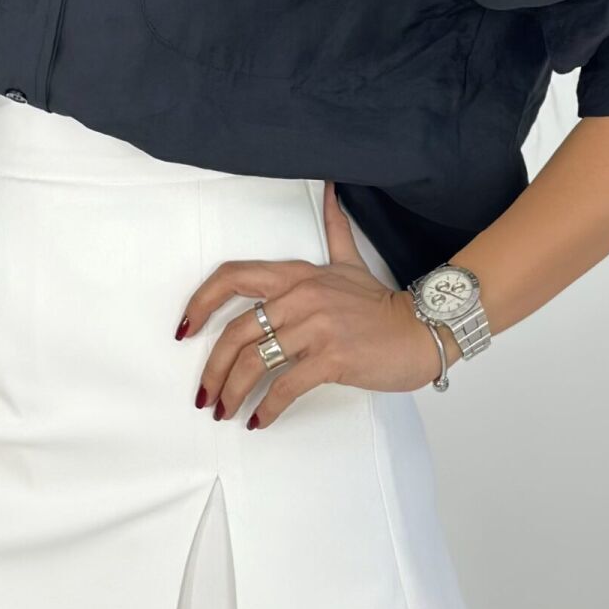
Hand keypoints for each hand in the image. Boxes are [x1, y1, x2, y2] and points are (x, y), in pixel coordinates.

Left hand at [178, 180, 449, 427]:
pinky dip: (266, 408)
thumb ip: (335, 228)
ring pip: (255, 361)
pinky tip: (259, 420)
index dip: (201, 302)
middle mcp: (301, 297)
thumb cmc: (382, 304)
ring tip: (225, 410)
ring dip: (233, 392)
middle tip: (205, 393)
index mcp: (297, 275)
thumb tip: (331, 188)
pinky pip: (286, 386)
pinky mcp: (332, 358)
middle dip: (213, 368)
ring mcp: (316, 328)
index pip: (233, 278)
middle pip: (236, 331)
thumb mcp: (350, 262)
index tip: (185, 329)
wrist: (423, 330)